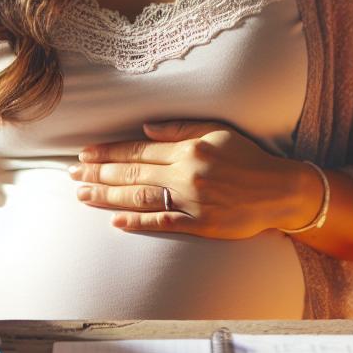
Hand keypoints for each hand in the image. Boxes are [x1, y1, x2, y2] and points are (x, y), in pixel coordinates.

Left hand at [69, 120, 316, 238]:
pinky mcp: (200, 224)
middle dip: (98, 173)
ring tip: (82, 196)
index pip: (139, 148)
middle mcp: (186, 173)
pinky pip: (163, 223)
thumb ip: (180, 129)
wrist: (280, 190)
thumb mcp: (217, 131)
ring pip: (140, 197)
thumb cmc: (249, 158)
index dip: (108, 151)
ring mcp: (192, 201)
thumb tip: (145, 129)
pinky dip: (138, 222)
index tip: (84, 153)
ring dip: (108, 196)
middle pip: (133, 172)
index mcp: (188, 148)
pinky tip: (115, 222)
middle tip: (71, 175)